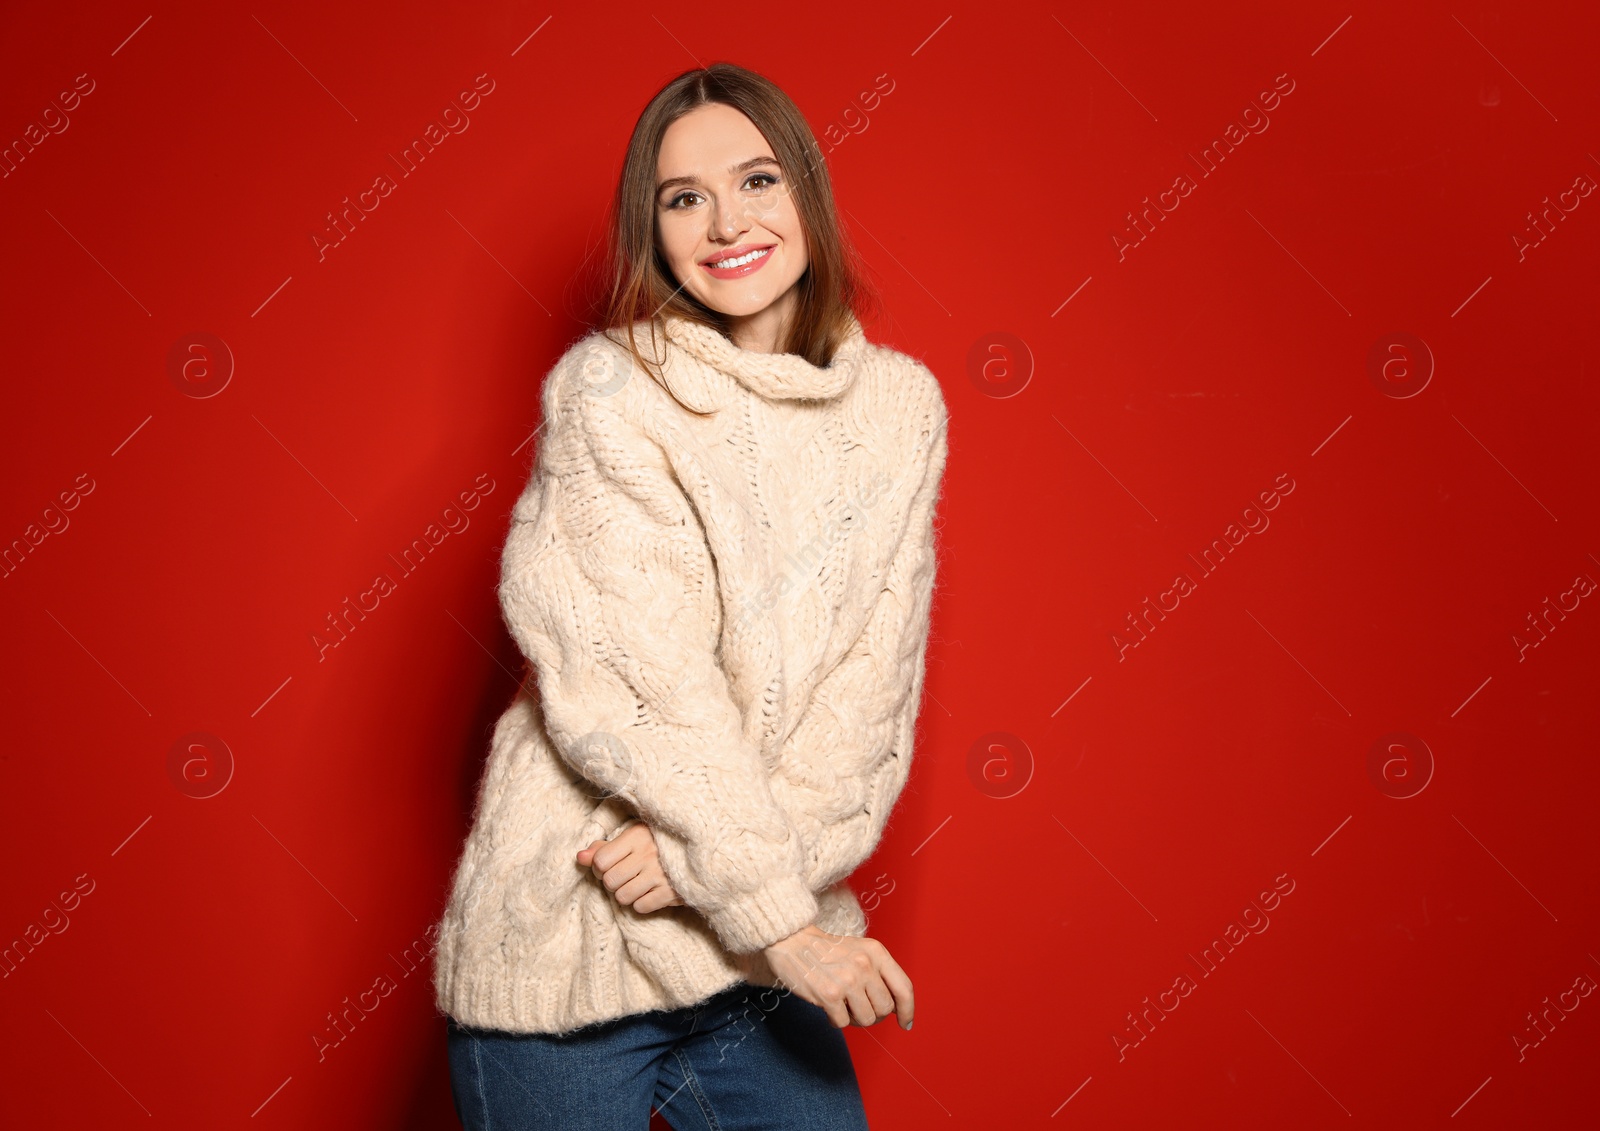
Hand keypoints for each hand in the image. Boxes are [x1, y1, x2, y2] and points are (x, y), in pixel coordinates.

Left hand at [576, 822, 685, 913]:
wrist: (699, 850)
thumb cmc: (658, 842)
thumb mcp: (633, 837)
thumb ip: (604, 848)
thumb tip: (579, 858)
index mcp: (636, 836)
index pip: (600, 860)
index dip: (600, 867)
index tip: (610, 865)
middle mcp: (648, 854)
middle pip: (610, 881)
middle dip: (613, 882)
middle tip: (624, 876)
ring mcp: (660, 874)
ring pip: (623, 897)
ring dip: (626, 894)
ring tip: (637, 884)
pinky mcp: (671, 892)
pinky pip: (641, 907)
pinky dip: (642, 903)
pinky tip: (650, 891)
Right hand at [762, 924, 913, 1030]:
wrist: (792, 941)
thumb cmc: (827, 950)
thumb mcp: (860, 950)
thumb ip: (879, 973)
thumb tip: (896, 1007)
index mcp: (876, 952)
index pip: (904, 988)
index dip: (908, 1010)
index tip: (905, 1023)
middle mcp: (865, 965)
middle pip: (885, 1009)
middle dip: (874, 1014)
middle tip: (859, 1007)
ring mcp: (847, 980)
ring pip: (867, 1019)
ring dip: (855, 1018)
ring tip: (843, 1005)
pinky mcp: (829, 995)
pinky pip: (843, 1023)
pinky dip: (836, 1020)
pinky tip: (829, 1006)